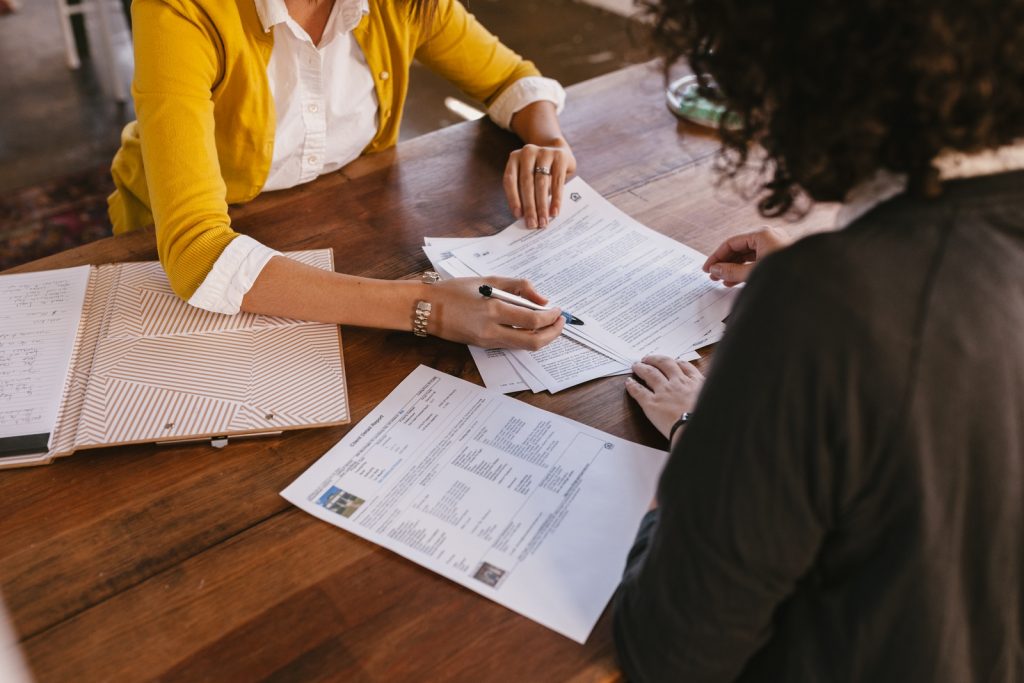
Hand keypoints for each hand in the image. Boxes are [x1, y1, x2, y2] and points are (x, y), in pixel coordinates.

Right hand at [429, 276, 564, 349]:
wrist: (426, 307)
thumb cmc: (455, 290)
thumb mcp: (489, 279)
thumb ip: (519, 287)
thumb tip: (542, 299)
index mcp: (494, 309)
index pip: (534, 320)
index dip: (551, 317)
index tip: (558, 310)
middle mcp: (492, 329)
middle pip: (534, 342)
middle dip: (553, 333)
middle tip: (560, 322)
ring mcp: (487, 341)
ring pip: (524, 346)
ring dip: (541, 336)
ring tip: (548, 324)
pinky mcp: (483, 346)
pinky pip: (511, 344)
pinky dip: (525, 336)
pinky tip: (528, 326)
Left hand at [503, 140, 576, 228]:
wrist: (559, 151)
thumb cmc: (540, 170)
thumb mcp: (529, 177)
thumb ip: (524, 192)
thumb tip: (524, 216)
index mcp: (514, 157)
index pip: (510, 180)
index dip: (513, 198)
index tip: (518, 215)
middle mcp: (527, 152)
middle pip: (526, 183)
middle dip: (529, 206)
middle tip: (532, 224)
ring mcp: (544, 152)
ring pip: (541, 183)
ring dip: (542, 205)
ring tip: (543, 221)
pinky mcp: (560, 156)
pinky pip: (557, 181)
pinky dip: (556, 198)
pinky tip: (554, 211)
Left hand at [625, 355, 704, 438]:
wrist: (697, 428)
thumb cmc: (705, 418)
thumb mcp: (712, 400)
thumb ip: (707, 395)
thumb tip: (704, 398)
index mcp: (695, 383)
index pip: (685, 367)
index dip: (677, 362)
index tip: (673, 362)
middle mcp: (678, 383)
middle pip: (665, 364)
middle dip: (655, 359)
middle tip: (648, 358)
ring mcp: (664, 392)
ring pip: (650, 373)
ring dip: (642, 367)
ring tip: (636, 365)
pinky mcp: (652, 403)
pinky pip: (639, 391)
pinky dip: (632, 385)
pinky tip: (629, 382)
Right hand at [702, 226, 792, 285]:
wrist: (812, 283)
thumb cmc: (787, 275)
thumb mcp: (753, 273)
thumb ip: (731, 271)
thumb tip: (715, 269)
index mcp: (763, 234)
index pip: (731, 242)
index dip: (716, 256)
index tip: (707, 268)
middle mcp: (769, 236)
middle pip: (739, 248)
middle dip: (724, 262)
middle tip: (712, 275)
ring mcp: (775, 245)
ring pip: (747, 255)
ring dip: (733, 267)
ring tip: (722, 280)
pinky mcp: (779, 256)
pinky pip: (756, 260)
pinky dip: (744, 269)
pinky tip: (735, 280)